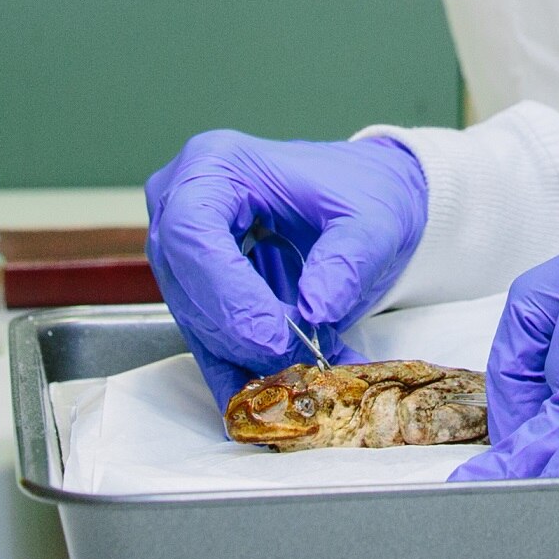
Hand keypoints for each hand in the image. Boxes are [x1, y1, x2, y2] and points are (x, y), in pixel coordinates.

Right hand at [144, 133, 430, 411]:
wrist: (367, 198)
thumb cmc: (362, 191)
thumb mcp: (373, 219)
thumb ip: (346, 261)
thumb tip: (314, 311)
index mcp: (217, 165)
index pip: (194, 232)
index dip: (226, 291)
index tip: (273, 335)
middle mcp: (184, 202)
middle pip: (186, 281)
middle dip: (238, 333)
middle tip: (293, 363)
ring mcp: (185, 248)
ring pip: (194, 317)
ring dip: (242, 356)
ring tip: (299, 374)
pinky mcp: (198, 288)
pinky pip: (207, 336)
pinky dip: (238, 369)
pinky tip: (267, 394)